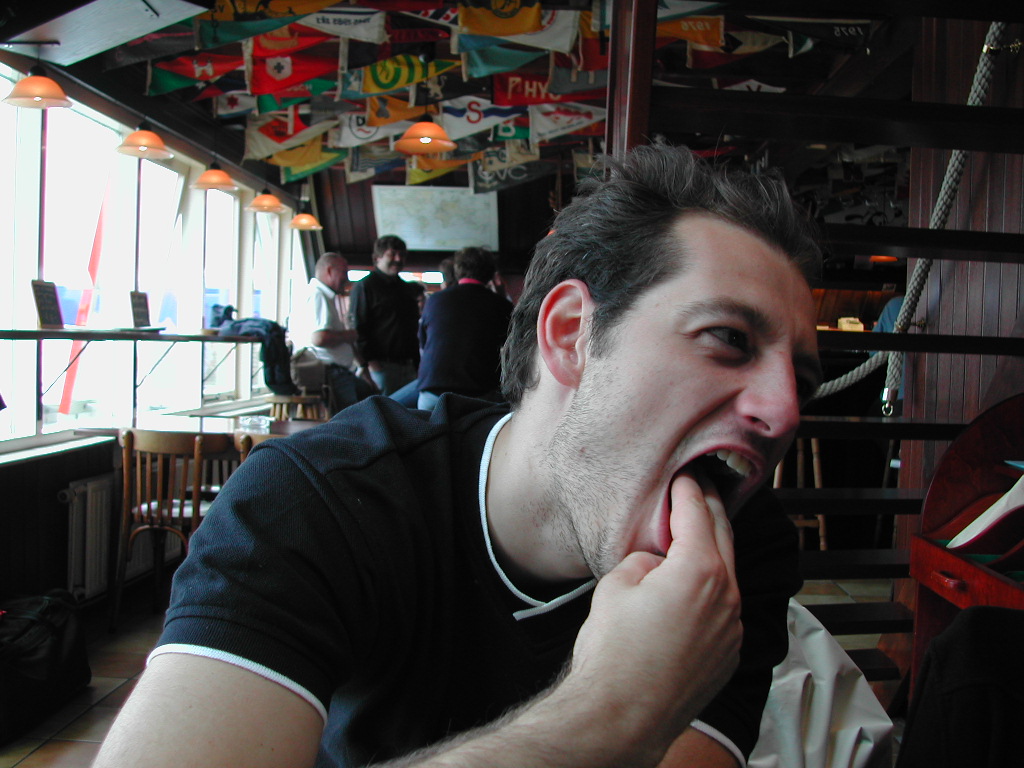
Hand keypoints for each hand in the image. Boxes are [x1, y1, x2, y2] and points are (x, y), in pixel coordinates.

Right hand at [560, 474, 741, 762]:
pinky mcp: (728, 654)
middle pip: (724, 536)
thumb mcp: (617, 584)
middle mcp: (727, 597)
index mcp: (700, 571)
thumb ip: (645, 561)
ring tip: (695, 534)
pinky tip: (691, 589)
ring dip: (713, 550)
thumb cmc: (614, 653)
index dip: (688, 489)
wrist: (620, 716)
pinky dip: (713, 590)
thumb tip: (658, 564)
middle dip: (710, 509)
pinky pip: (725, 609)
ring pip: (727, 575)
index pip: (697, 513)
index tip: (684, 474)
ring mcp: (733, 629)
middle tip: (700, 487)